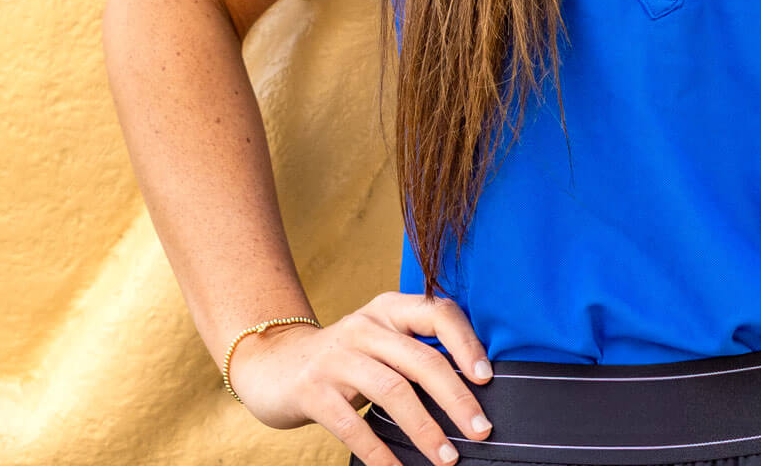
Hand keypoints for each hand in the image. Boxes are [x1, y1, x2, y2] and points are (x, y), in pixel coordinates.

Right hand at [226, 293, 493, 465]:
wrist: (273, 364)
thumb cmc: (344, 359)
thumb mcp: (378, 340)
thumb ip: (416, 351)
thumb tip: (474, 391)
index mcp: (387, 310)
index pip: (437, 313)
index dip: (466, 344)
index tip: (487, 379)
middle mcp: (362, 327)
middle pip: (420, 360)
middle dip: (456, 399)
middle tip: (480, 431)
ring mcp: (334, 358)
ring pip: (392, 390)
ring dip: (425, 429)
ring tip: (447, 458)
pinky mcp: (311, 390)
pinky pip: (353, 425)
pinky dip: (380, 453)